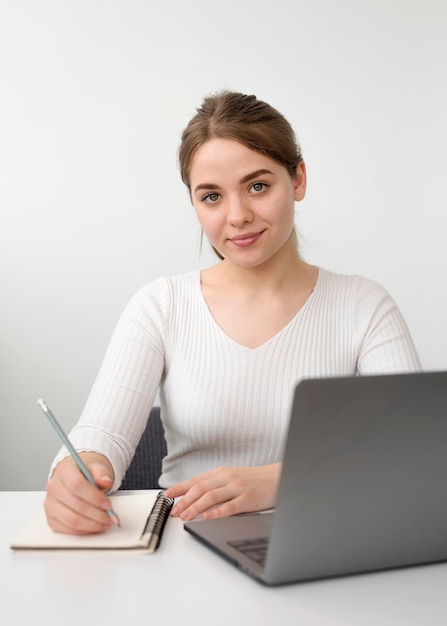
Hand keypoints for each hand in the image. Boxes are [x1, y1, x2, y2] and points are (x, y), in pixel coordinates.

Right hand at [44, 453, 116, 534]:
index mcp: (64, 471)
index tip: (108, 505)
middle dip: (97, 514)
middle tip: (110, 517)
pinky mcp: (51, 519)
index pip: (77, 485)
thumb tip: (106, 481)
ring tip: (104, 523)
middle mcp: (54, 488)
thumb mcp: (96, 468)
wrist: (74, 479)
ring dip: (91, 525)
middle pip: (76, 505)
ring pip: (71, 520)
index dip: (94, 497)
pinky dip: (83, 531)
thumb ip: (102, 473)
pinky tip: (94, 527)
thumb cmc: (85, 475)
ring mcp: (50, 504)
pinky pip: (66, 529)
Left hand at [165, 463, 280, 520]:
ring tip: (184, 516)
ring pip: (211, 497)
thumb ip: (216, 485)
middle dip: (184, 500)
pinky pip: (229, 506)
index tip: (166, 495)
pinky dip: (216, 512)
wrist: (279, 477)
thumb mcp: (232, 478)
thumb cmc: (255, 479)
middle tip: (173, 511)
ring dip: (195, 507)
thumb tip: (195, 496)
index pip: (196, 481)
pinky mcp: (248, 499)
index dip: (180, 488)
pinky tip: (207, 517)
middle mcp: (227, 478)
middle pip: (200, 489)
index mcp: (221, 473)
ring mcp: (237, 488)